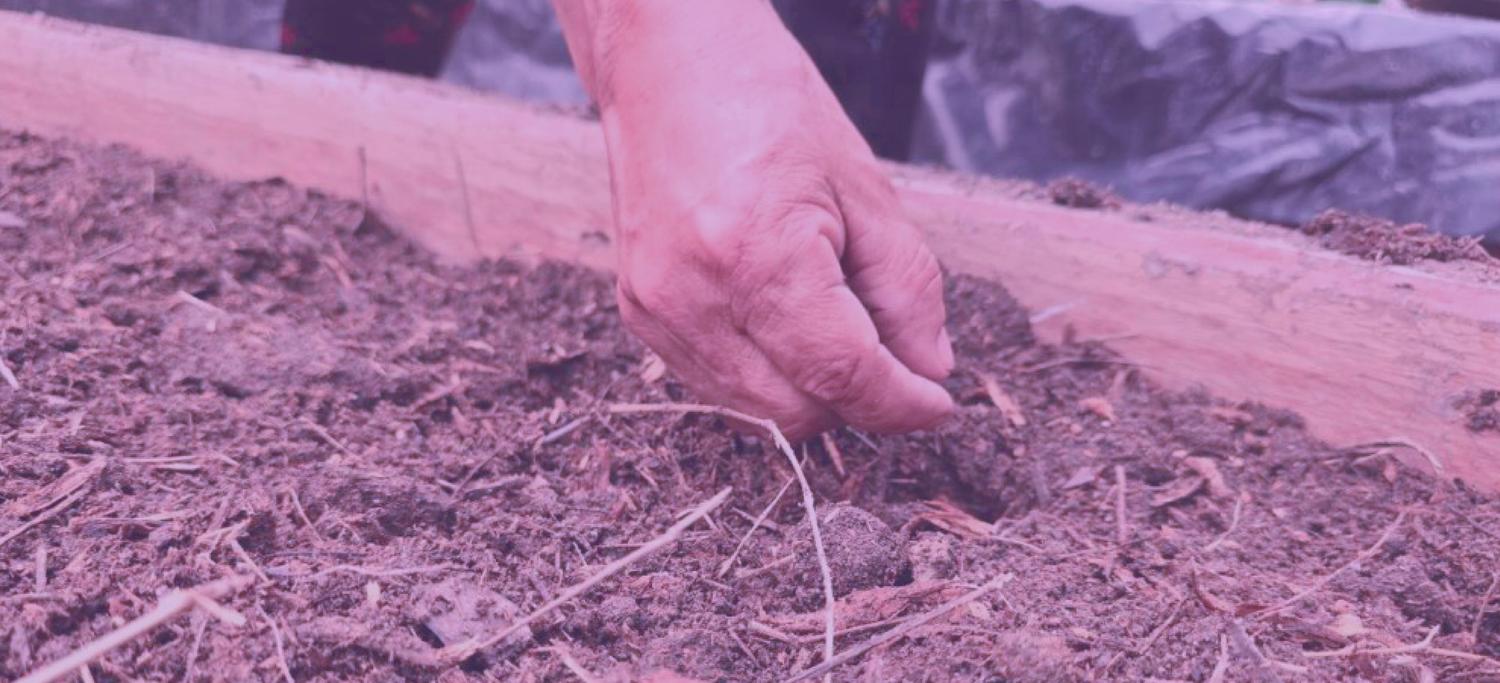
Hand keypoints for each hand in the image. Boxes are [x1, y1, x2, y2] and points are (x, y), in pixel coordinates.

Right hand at [558, 1, 954, 438]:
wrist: (664, 61)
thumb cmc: (765, 103)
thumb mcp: (864, 185)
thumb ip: (905, 287)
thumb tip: (928, 368)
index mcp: (755, 254)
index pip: (844, 375)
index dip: (902, 403)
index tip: (938, 404)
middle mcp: (693, 296)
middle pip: (798, 411)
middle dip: (858, 400)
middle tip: (896, 356)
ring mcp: (657, 309)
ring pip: (754, 410)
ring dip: (811, 392)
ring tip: (838, 326)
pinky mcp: (638, 312)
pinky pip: (715, 384)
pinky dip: (764, 375)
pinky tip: (786, 322)